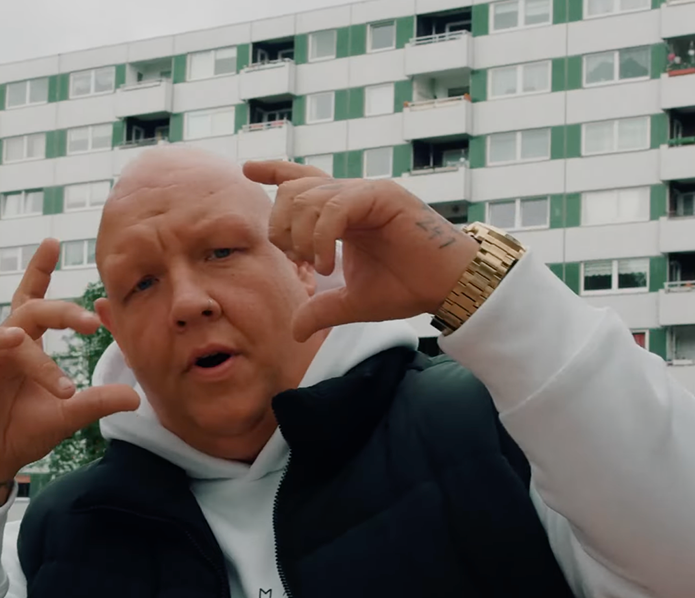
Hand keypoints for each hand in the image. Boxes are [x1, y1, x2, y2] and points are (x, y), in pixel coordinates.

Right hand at [0, 239, 140, 513]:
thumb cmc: (20, 434)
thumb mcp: (65, 416)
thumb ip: (95, 401)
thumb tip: (136, 396)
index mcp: (24, 346)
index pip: (34, 301)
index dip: (39, 270)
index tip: (53, 242)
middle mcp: (3, 343)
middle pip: (32, 311)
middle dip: (63, 311)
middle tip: (93, 323)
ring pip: (15, 335)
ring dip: (41, 360)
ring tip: (65, 388)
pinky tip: (15, 340)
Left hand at [243, 160, 480, 341]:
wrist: (447, 286)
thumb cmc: (407, 287)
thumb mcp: (353, 302)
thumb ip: (322, 309)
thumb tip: (294, 330)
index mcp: (342, 211)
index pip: (302, 182)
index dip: (274, 171)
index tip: (248, 169)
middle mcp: (352, 196)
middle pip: (294, 191)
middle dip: (282, 226)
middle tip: (296, 259)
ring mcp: (367, 192)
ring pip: (310, 198)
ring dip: (303, 237)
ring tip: (318, 268)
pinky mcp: (383, 196)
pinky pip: (335, 206)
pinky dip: (322, 236)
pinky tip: (328, 264)